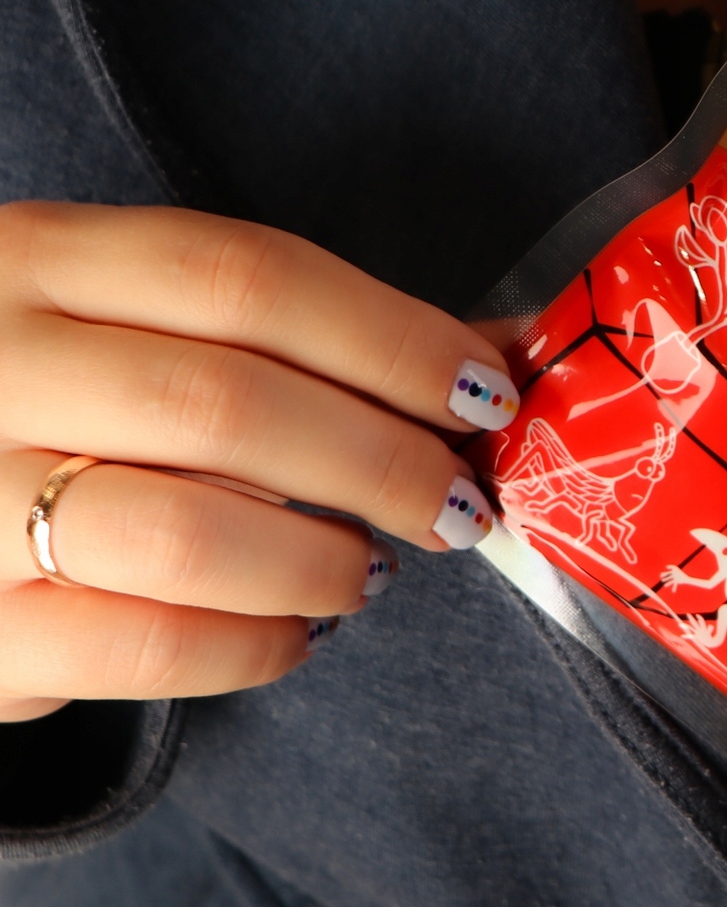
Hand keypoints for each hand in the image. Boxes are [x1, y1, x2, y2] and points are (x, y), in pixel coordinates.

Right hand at [0, 203, 522, 722]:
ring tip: (374, 569)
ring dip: (321, 560)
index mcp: (42, 259)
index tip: (485, 391)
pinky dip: (251, 646)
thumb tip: (500, 349)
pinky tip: (297, 632)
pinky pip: (140, 645)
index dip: (391, 337)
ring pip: (187, 532)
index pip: (248, 277)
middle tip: (460, 501)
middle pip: (231, 403)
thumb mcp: (136, 322)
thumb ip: (298, 331)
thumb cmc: (55, 395)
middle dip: (382, 462)